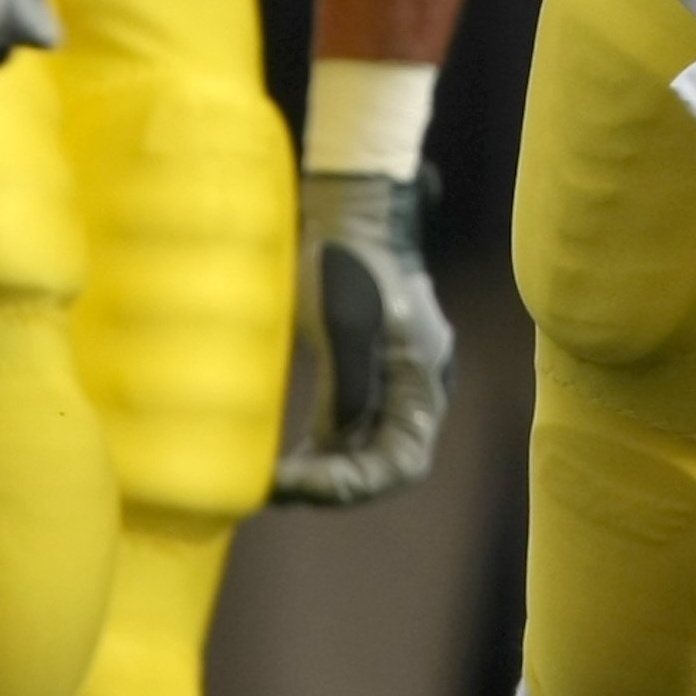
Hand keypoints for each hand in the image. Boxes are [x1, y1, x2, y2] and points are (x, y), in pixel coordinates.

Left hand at [271, 169, 454, 504]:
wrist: (351, 208)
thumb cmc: (348, 260)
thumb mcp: (346, 325)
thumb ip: (348, 390)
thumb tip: (334, 449)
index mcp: (422, 377)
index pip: (400, 462)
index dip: (352, 485)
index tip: (297, 482)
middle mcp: (416, 385)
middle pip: (383, 461)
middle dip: (333, 483)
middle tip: (277, 487)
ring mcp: (393, 376)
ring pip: (365, 447)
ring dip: (324, 469)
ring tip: (273, 477)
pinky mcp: (368, 366)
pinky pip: (350, 424)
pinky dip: (322, 447)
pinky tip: (286, 452)